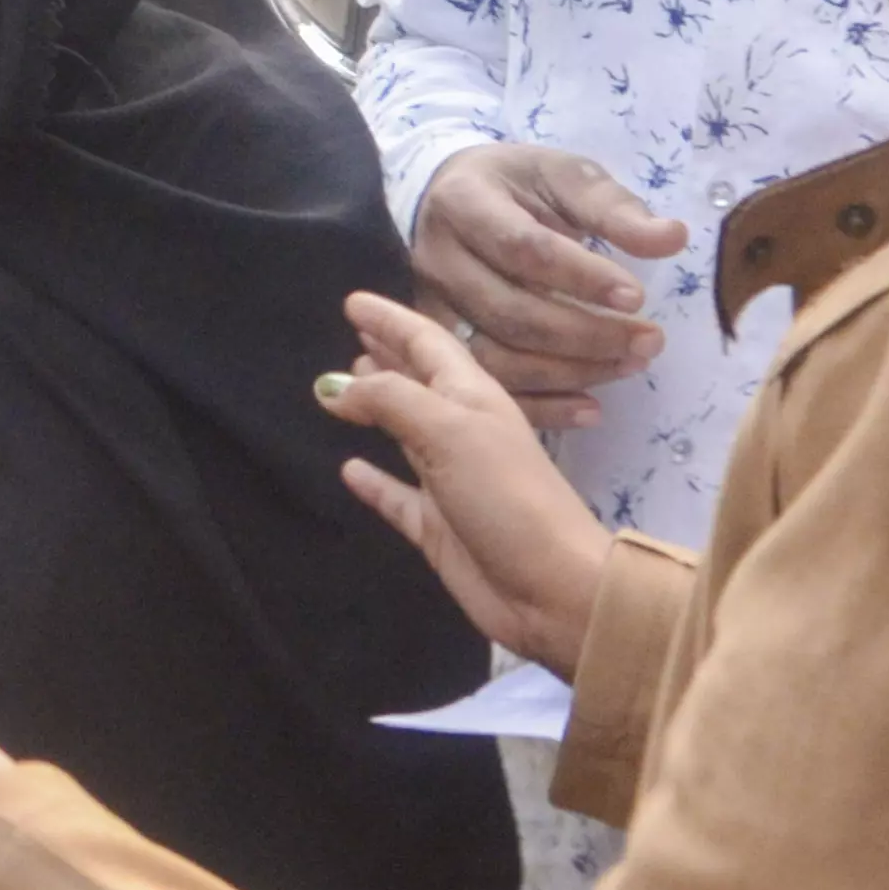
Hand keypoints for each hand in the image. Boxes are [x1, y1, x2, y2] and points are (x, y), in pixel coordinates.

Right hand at [319, 291, 615, 673]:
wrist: (553, 588)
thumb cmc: (508, 497)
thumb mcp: (450, 430)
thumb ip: (392, 399)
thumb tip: (335, 384)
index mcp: (473, 397)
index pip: (427, 343)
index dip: (392, 320)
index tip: (352, 301)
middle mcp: (462, 431)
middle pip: (417, 383)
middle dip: (385, 357)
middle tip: (348, 336)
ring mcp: (450, 481)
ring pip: (406, 433)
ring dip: (378, 409)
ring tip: (341, 391)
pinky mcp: (438, 527)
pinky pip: (397, 496)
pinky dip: (374, 481)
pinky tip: (348, 469)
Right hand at [407, 141, 686, 430]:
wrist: (450, 198)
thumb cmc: (518, 187)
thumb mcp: (565, 178)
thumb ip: (615, 209)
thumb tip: (672, 238)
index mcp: (465, 203)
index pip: (523, 249)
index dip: (581, 277)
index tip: (637, 297)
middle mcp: (438, 259)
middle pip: (510, 312)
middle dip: (586, 334)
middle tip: (649, 342)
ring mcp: (432, 309)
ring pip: (497, 358)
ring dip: (569, 373)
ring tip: (628, 367)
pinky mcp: (438, 347)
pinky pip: (488, 389)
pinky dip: (542, 408)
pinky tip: (591, 409)